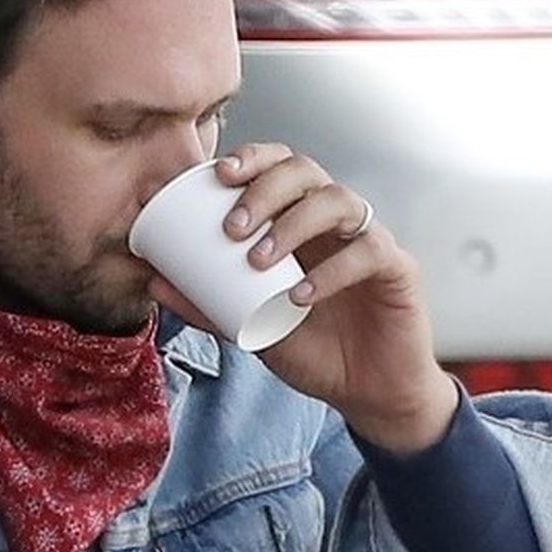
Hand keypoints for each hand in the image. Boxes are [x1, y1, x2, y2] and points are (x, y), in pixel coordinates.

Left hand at [148, 143, 456, 453]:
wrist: (366, 393)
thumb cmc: (312, 349)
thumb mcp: (249, 328)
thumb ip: (206, 304)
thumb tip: (152, 282)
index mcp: (299, 222)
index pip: (278, 166)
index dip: (252, 158)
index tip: (218, 174)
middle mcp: (334, 221)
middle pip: (305, 171)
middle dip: (264, 189)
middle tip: (231, 227)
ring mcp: (368, 239)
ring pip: (338, 200)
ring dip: (292, 223)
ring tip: (258, 260)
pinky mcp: (398, 268)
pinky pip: (369, 251)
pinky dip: (332, 270)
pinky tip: (300, 295)